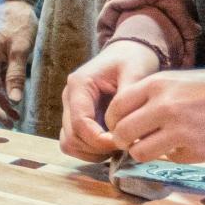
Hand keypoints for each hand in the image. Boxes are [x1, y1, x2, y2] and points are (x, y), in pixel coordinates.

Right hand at [0, 0, 38, 124]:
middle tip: (11, 125)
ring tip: (15, 118)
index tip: (5, 120)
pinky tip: (15, 101)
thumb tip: (15, 100)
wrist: (16, 2)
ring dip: (2, 102)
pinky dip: (6, 91)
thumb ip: (15, 75)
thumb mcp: (20, 49)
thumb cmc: (18, 22)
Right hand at [59, 39, 161, 159]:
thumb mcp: (135, 72)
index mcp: (79, 85)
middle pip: (72, 137)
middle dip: (97, 148)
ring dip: (93, 152)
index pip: (80, 123)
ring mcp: (70, 109)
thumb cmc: (132, 60)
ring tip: (117, 145)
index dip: (100, 140)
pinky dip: (91, 150)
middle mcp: (69, 98)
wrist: (127, 52)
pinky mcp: (76, 117)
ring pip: (69, 143)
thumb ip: (127, 99)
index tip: (123, 142)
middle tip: (124, 145)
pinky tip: (111, 144)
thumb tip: (122, 128)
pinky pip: (75, 143)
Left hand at [103, 64, 204, 164]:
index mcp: (159, 84)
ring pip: (141, 153)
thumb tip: (130, 120)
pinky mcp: (197, 151)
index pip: (116, 107)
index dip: (114, 122)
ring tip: (158, 146)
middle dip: (123, 141)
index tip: (119, 128)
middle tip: (132, 143)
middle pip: (123, 133)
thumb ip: (156, 97)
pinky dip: (176, 156)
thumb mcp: (183, 80)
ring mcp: (181, 131)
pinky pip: (171, 159)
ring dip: (144, 153)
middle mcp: (165, 107)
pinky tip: (192, 144)